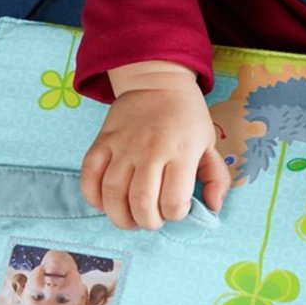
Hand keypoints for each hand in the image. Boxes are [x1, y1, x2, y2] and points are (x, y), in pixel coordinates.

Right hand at [80, 64, 230, 230]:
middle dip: (147, 222)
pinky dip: (93, 197)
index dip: (175, 215)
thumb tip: (212, 207)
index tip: (176, 209)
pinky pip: (89, 176)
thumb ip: (216, 178)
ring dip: (120, 216)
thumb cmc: (187, 117)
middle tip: (152, 219)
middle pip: (141, 203)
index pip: (174, 202)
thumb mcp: (210, 144)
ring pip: (113, 194)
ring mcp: (123, 145)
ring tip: (130, 218)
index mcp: (182, 152)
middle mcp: (151, 150)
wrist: (157, 82)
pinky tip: (104, 202)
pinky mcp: (102, 141)